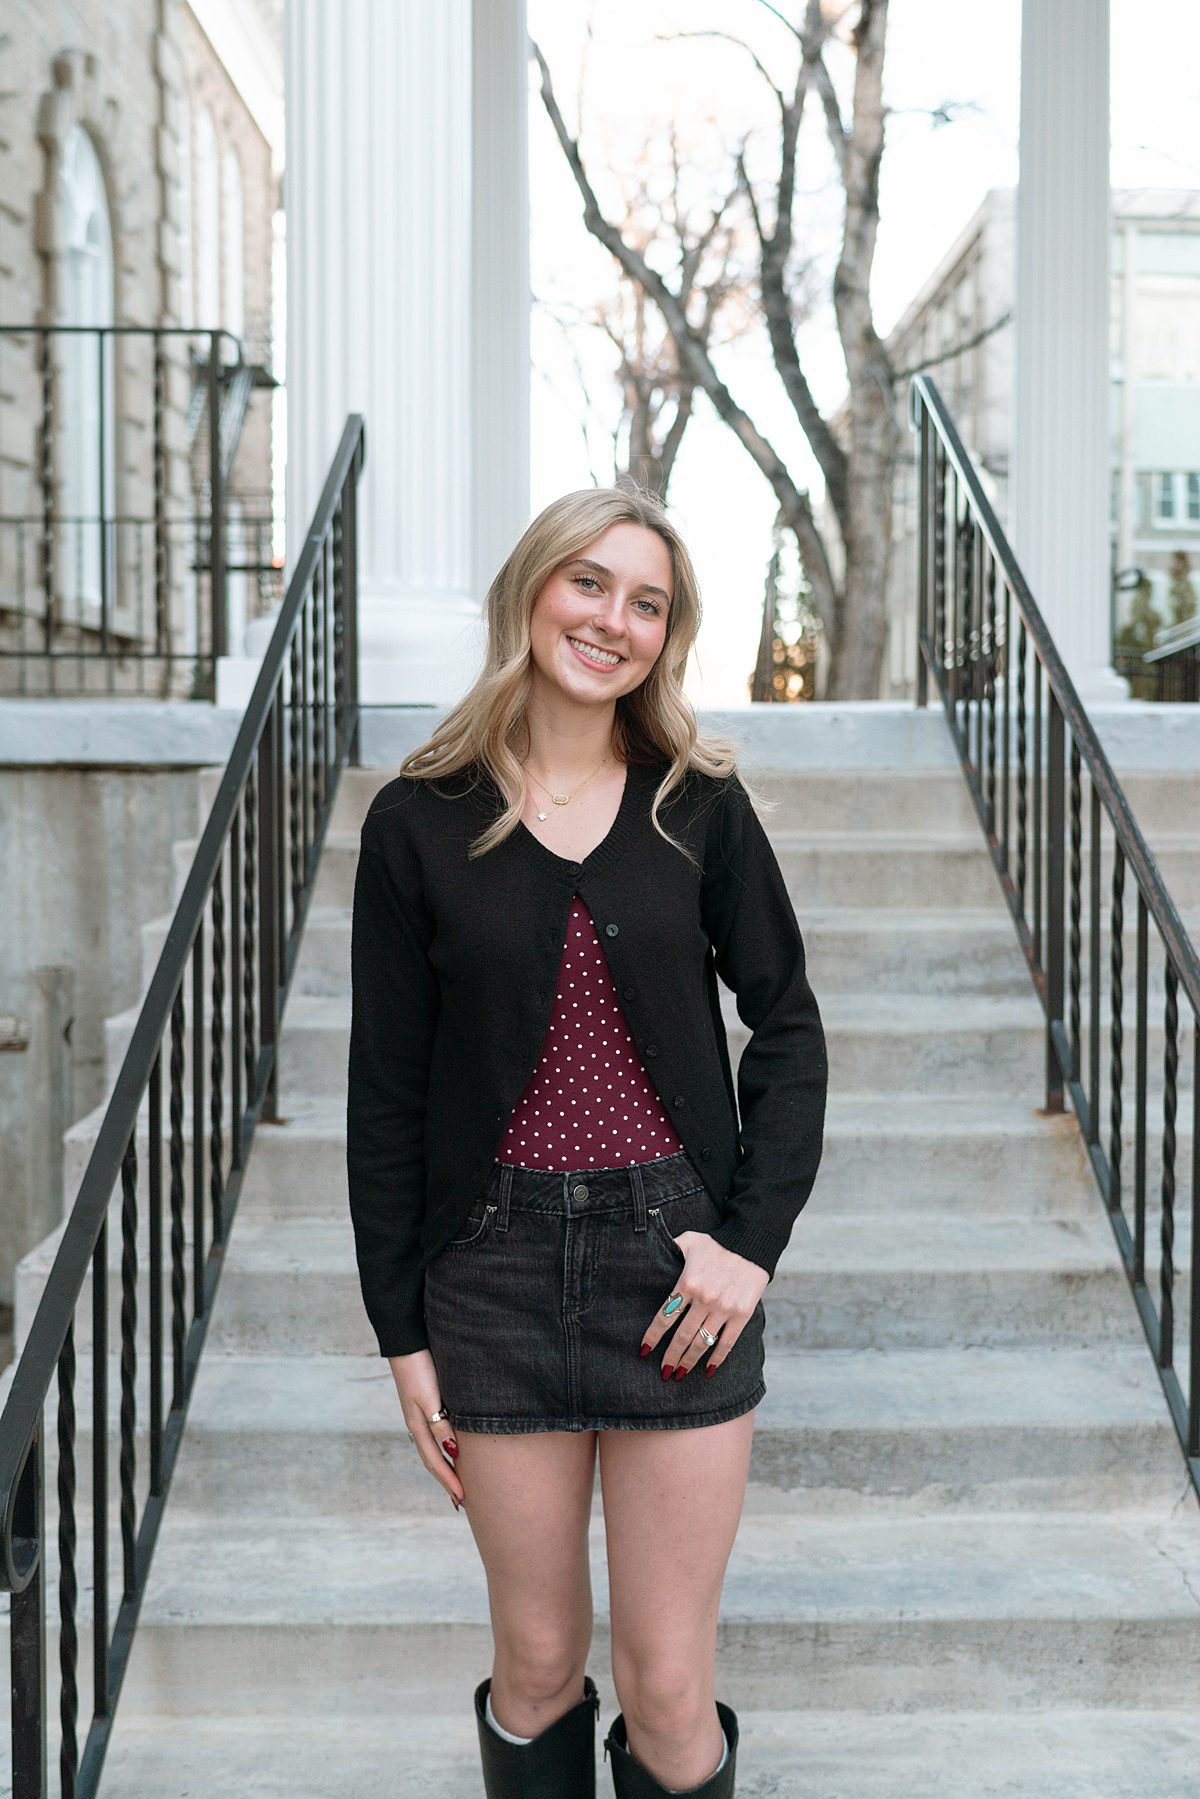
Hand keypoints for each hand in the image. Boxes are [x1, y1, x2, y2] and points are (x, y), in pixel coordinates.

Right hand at [388, 1348, 465, 1509]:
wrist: (407, 1340)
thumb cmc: (419, 1368)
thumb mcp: (430, 1398)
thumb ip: (440, 1424)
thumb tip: (453, 1453)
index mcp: (418, 1425)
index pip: (435, 1461)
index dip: (449, 1481)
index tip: (463, 1500)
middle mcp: (418, 1423)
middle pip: (433, 1459)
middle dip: (446, 1480)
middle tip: (461, 1500)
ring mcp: (419, 1413)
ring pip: (434, 1448)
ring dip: (445, 1466)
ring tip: (457, 1480)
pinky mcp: (425, 1401)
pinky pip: (436, 1433)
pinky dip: (444, 1447)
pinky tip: (452, 1447)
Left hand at [640, 1229, 768, 1377]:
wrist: (751, 1242)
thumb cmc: (716, 1242)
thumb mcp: (688, 1241)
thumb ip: (669, 1251)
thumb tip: (650, 1253)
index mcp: (687, 1283)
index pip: (665, 1316)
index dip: (653, 1336)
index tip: (645, 1351)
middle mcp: (704, 1299)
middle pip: (681, 1336)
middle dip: (670, 1357)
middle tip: (663, 1372)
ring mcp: (723, 1309)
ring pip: (701, 1343)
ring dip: (689, 1361)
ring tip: (680, 1374)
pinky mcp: (741, 1314)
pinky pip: (727, 1343)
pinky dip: (717, 1359)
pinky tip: (709, 1370)